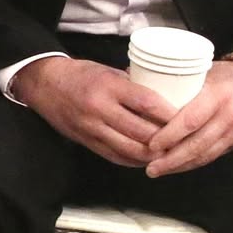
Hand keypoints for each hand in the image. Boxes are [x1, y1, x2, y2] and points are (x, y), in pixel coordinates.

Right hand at [12, 55, 174, 165]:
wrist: (45, 85)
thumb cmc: (80, 75)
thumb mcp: (109, 71)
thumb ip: (133, 87)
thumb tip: (162, 98)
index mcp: (109, 87)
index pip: (147, 103)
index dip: (169, 114)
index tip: (186, 117)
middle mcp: (100, 109)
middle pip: (141, 132)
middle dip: (166, 139)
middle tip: (184, 140)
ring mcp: (92, 128)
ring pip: (130, 149)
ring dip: (152, 155)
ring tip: (169, 153)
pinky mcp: (87, 142)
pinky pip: (115, 157)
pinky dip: (134, 160)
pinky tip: (147, 159)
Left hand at [144, 60, 232, 176]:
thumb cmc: (225, 76)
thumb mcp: (205, 72)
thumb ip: (179, 84)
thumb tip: (139, 87)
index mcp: (218, 94)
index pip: (191, 120)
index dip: (169, 135)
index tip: (151, 144)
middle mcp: (230, 114)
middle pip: (197, 144)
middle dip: (171, 159)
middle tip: (150, 167)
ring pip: (205, 155)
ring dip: (180, 166)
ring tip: (157, 170)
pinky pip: (213, 156)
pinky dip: (193, 163)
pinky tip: (177, 166)